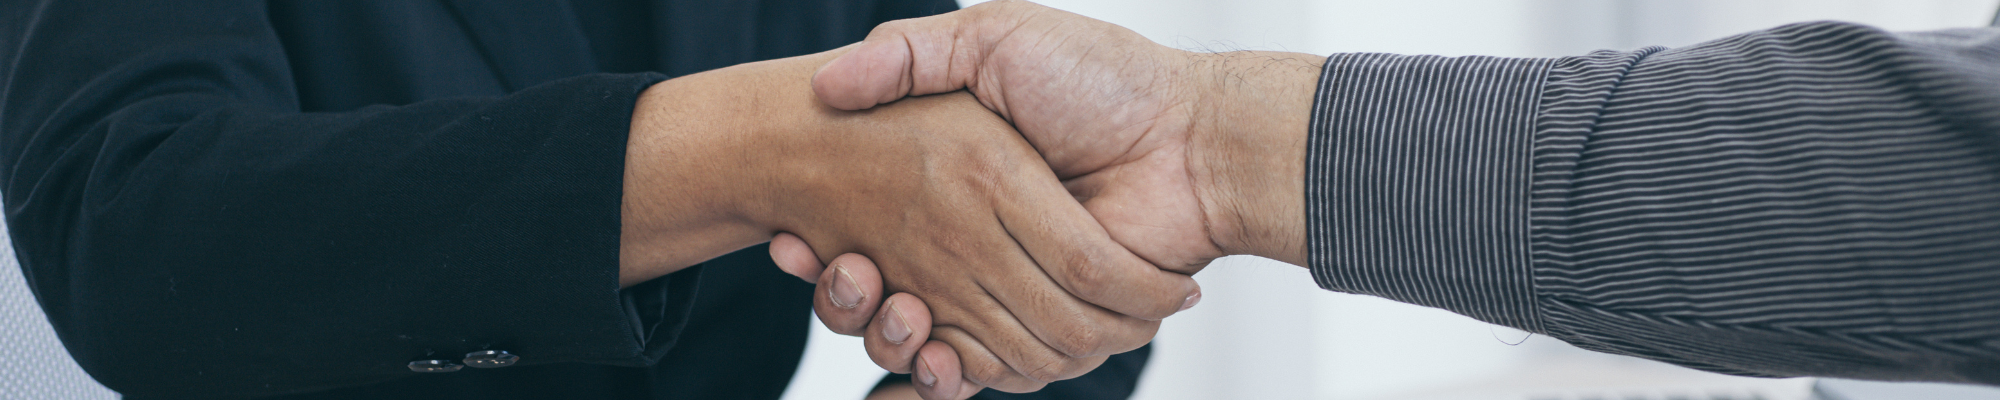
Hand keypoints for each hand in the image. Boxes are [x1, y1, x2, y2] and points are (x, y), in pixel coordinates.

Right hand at [782, 1, 1324, 397]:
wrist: (1194, 134)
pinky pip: (989, 369)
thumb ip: (911, 52)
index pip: (870, 232)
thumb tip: (829, 82)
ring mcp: (1017, 287)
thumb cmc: (1102, 78)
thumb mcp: (993, 38)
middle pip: (888, 299)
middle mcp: (982, 241)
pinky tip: (931, 352)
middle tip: (843, 274)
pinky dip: (950, 375)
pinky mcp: (1054, 326)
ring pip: (927, 342)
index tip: (795, 241)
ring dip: (890, 338)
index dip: (824, 249)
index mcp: (962, 184)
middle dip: (850, 301)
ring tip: (882, 302)